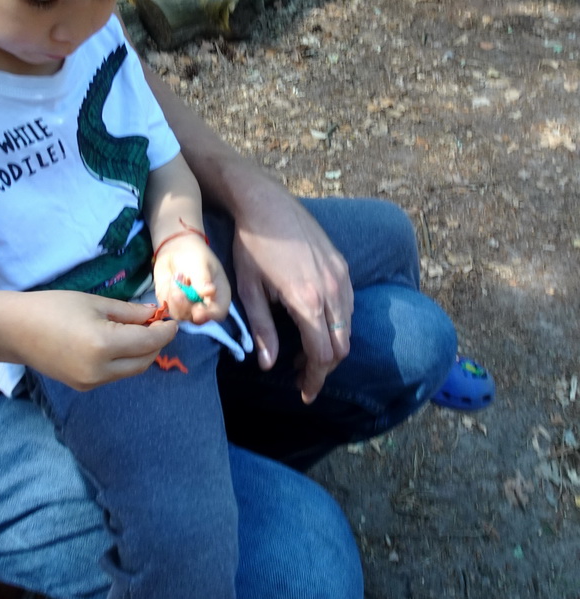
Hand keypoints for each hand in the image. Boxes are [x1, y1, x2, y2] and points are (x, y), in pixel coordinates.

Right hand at [17, 290, 177, 390]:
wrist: (15, 330)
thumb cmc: (54, 307)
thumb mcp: (95, 302)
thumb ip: (129, 312)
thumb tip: (154, 314)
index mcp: (105, 345)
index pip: (149, 341)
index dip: (165, 331)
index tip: (173, 320)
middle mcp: (101, 370)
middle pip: (144, 360)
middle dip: (156, 343)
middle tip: (158, 324)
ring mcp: (91, 382)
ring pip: (131, 370)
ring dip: (141, 353)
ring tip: (140, 331)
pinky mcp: (83, 386)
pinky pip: (114, 375)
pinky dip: (124, 361)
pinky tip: (120, 343)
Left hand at [153, 239, 230, 324]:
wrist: (176, 249)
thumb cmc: (195, 255)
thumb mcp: (201, 263)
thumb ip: (203, 279)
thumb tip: (210, 292)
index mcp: (219, 296)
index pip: (217, 313)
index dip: (208, 315)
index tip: (197, 310)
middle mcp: (204, 306)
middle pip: (196, 318)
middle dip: (186, 303)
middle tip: (181, 279)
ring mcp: (188, 308)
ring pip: (180, 315)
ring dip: (175, 296)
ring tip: (178, 275)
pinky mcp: (173, 306)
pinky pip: (168, 308)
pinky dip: (167, 293)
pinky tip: (172, 279)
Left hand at [232, 180, 353, 402]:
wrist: (266, 204)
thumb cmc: (251, 247)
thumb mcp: (249, 291)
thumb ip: (262, 330)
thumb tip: (268, 366)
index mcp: (307, 301)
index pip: (321, 353)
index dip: (314, 379)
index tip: (304, 394)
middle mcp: (331, 290)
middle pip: (341, 345)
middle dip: (325, 368)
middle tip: (304, 378)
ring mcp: (340, 276)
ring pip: (348, 326)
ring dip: (332, 346)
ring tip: (306, 354)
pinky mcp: (342, 265)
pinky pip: (348, 304)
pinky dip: (338, 323)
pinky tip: (317, 324)